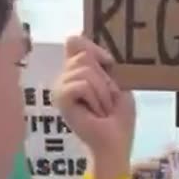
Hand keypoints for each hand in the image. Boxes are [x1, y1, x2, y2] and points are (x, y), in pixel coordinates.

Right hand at [52, 35, 135, 178]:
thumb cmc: (119, 116)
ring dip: (102, 92)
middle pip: (83, 56)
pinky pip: (81, 85)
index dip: (95, 51)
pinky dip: (95, 98)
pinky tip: (94, 113)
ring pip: (84, 70)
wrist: (116, 142)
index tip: (109, 66)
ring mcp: (60, 88)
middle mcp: (65, 77)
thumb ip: (98, 60)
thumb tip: (73, 37)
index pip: (76, 42)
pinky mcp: (59, 99)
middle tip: (106, 100)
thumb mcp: (116, 82)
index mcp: (77, 72)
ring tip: (101, 109)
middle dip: (104, 79)